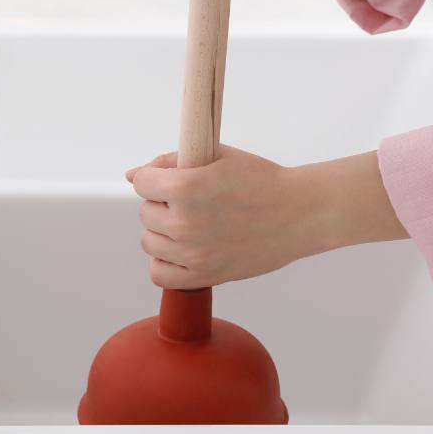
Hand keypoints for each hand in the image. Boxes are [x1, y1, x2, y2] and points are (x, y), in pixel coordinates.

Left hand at [127, 146, 407, 289]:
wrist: (299, 213)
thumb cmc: (263, 181)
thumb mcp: (218, 157)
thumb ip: (171, 161)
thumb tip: (133, 174)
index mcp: (185, 186)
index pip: (142, 183)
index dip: (156, 179)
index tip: (172, 181)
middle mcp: (184, 222)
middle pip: (145, 213)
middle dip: (162, 204)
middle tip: (192, 203)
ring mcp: (192, 254)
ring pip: (149, 242)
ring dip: (163, 232)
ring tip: (191, 226)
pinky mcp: (204, 276)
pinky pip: (160, 275)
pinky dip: (165, 263)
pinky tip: (183, 251)